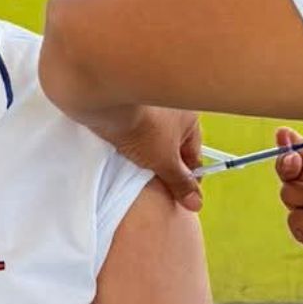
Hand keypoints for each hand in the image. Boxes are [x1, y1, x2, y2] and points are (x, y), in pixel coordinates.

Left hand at [82, 104, 204, 211]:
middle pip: (174, 144)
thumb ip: (180, 182)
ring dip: (147, 151)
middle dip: (166, 164)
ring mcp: (151, 103)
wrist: (106, 100)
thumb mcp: (163, 161)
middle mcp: (174, 106)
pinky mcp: (128, 103)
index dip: (187, 178)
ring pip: (154, 136)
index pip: (194, 154)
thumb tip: (196, 203)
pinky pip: (136, 127)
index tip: (180, 196)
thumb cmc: (142, 127)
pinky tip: (122, 150)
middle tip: (155, 184)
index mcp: (190, 118)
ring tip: (135, 167)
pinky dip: (131, 139)